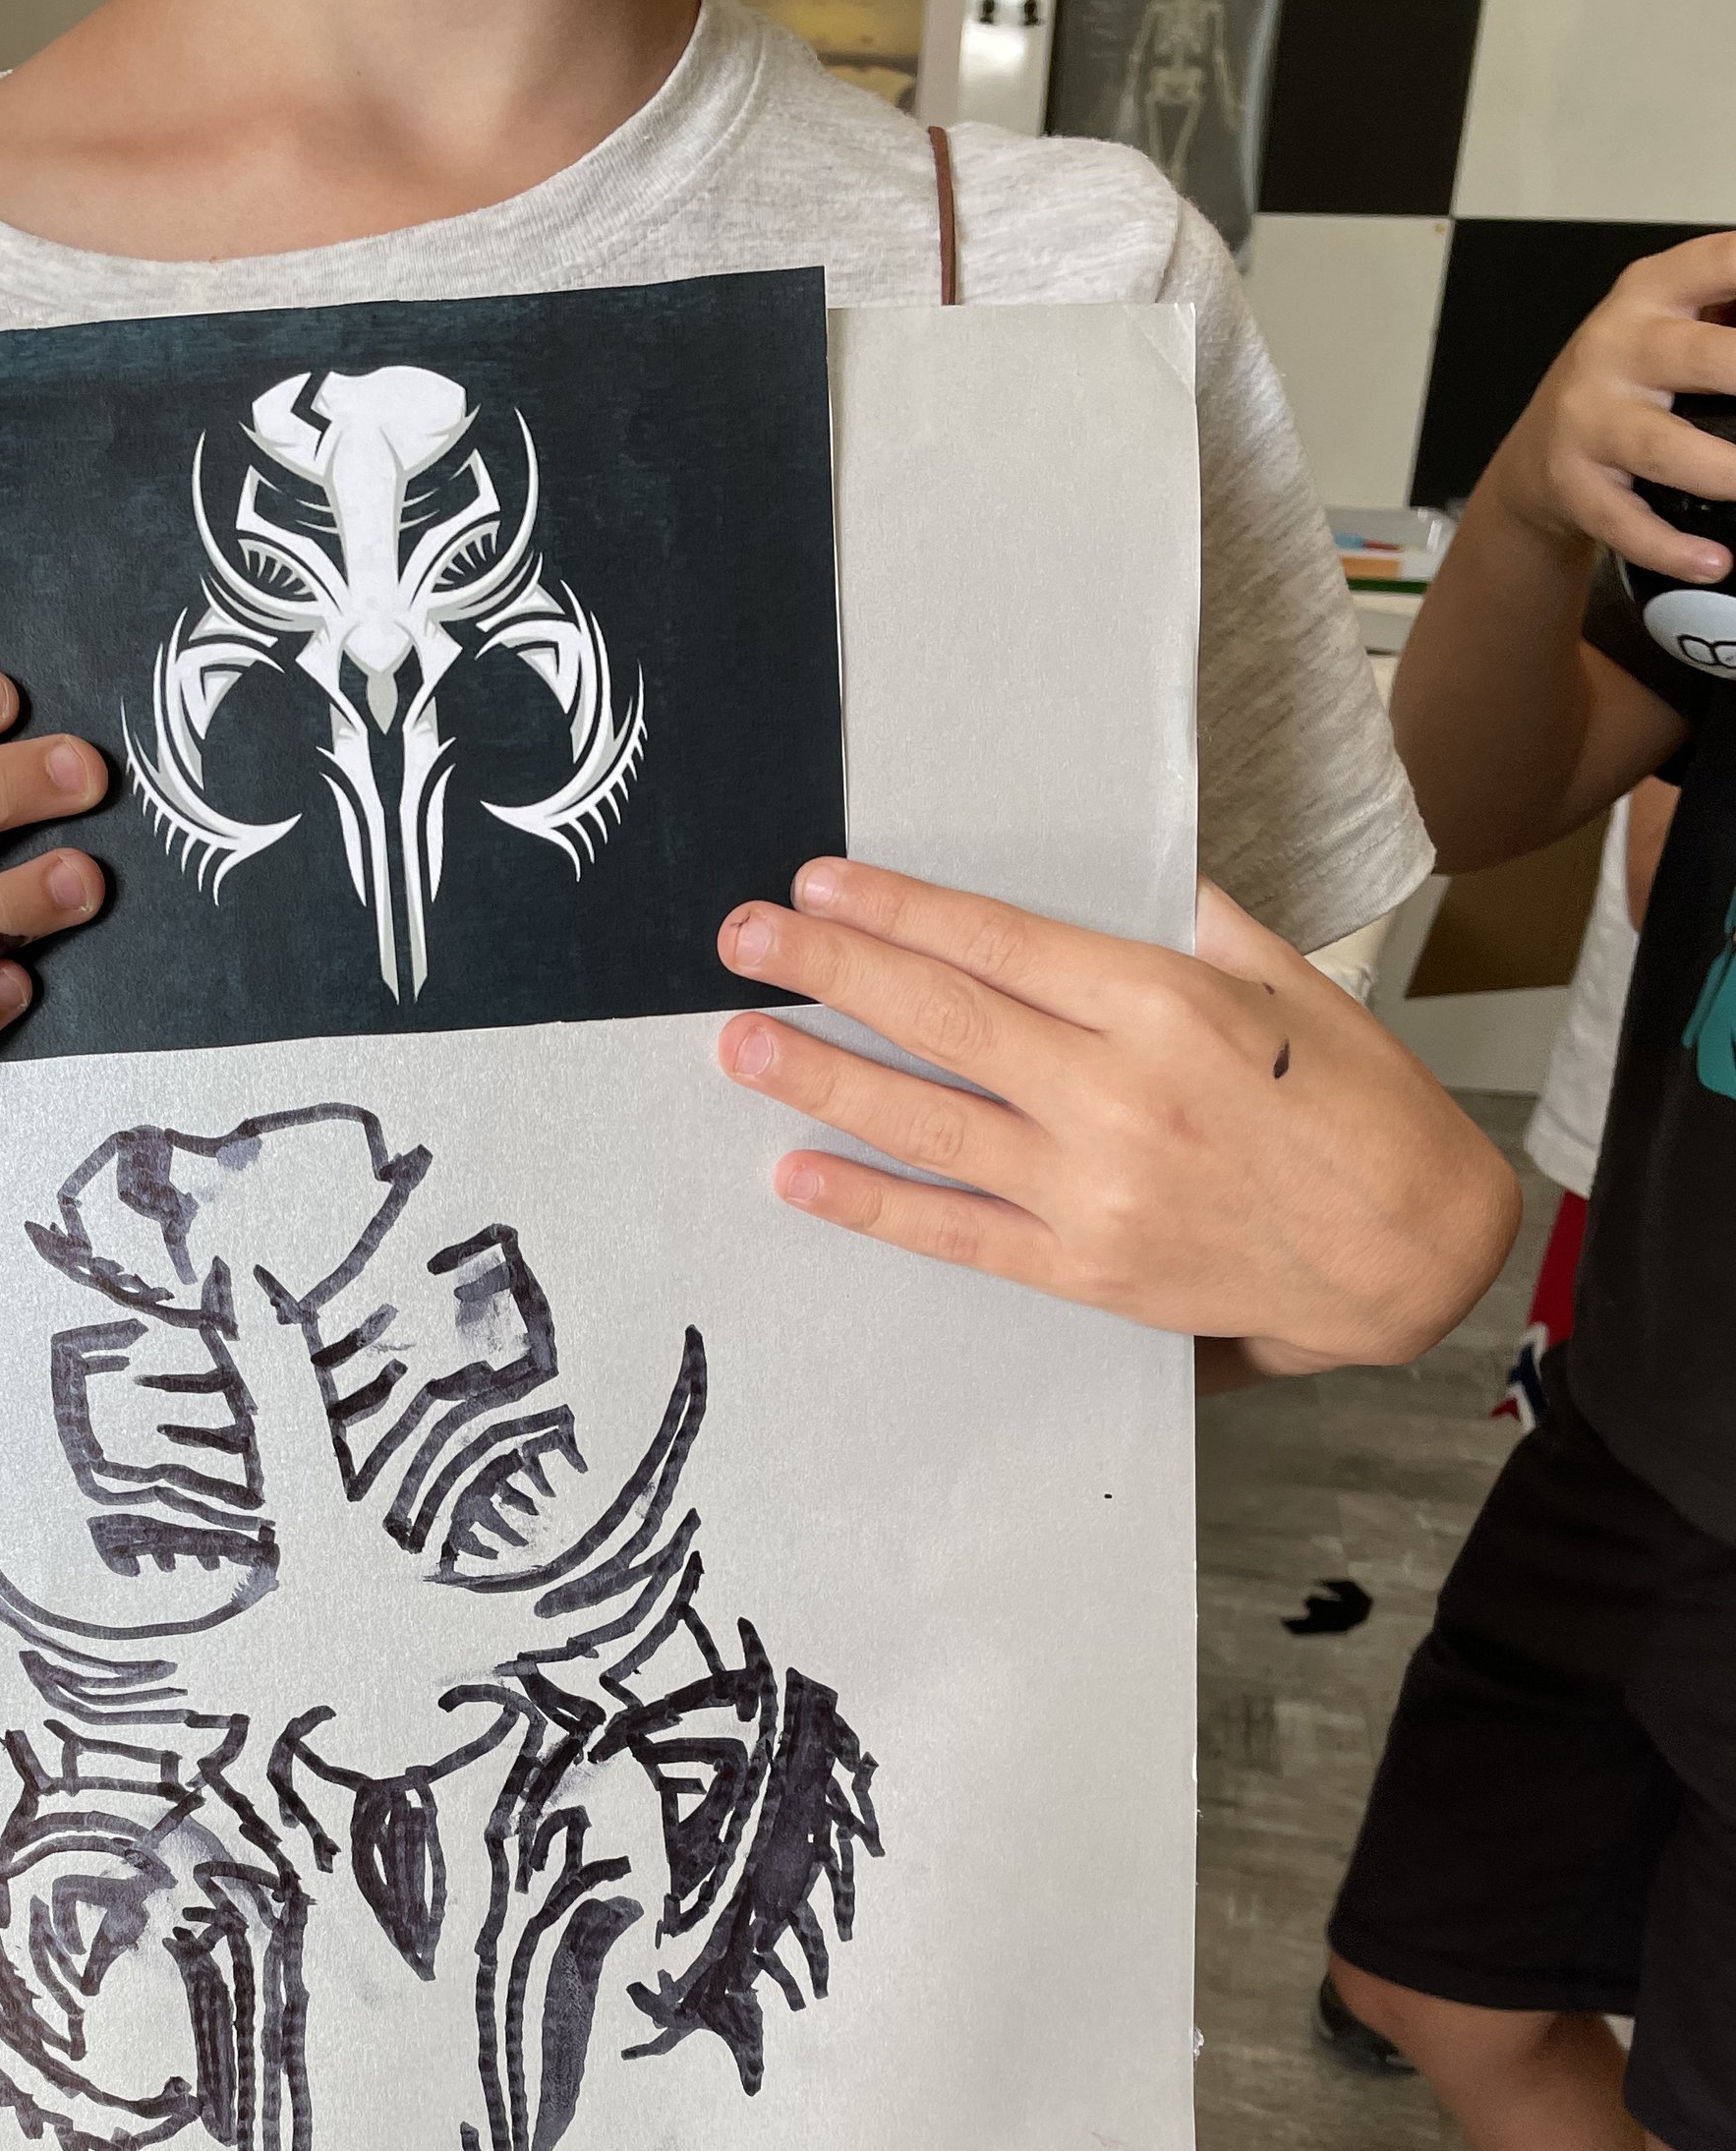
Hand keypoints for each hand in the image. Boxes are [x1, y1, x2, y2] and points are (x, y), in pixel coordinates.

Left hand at [716, 862, 1520, 1371]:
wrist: (1412, 1258)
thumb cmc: (1363, 1113)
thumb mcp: (1293, 988)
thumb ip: (1198, 932)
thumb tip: (1131, 881)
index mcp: (1164, 1003)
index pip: (997, 944)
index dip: (898, 911)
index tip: (820, 885)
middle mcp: (1114, 1092)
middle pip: (940, 1017)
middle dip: (829, 971)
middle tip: (741, 939)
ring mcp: (1091, 1189)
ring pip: (926, 1119)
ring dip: (819, 1077)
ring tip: (737, 1041)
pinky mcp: (1082, 1269)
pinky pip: (952, 1232)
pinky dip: (868, 1204)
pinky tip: (795, 1172)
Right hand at [1489, 228, 1735, 581]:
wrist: (1537, 455)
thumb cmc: (1627, 381)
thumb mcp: (1671, 318)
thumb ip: (1729, 308)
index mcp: (1653, 291)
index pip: (1723, 264)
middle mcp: (1615, 348)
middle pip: (1704, 357)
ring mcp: (1589, 420)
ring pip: (1665, 447)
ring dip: (1724, 472)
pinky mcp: (1574, 486)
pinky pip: (1626, 523)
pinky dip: (1672, 548)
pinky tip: (1715, 561)